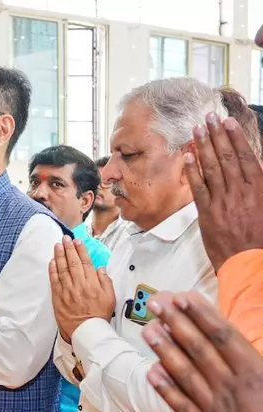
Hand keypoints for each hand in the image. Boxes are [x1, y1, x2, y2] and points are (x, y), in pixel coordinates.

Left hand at [48, 236, 114, 340]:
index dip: (81, 250)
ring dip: (59, 256)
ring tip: (57, 246)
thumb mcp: (110, 297)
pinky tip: (52, 262)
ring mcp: (67, 290)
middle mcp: (78, 284)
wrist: (86, 330)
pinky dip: (52, 270)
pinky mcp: (58, 297)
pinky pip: (54, 280)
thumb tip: (100, 269)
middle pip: (72, 262)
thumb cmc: (98, 315)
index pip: (85, 262)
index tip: (78, 242)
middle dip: (68, 249)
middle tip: (65, 239)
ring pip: (62, 269)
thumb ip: (105, 281)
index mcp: (92, 283)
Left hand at [142, 291, 262, 411]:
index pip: (224, 336)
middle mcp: (232, 388)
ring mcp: (216, 410)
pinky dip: (166, 389)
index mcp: (257, 374)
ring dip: (165, 350)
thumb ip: (261, 368)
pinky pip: (181, 406)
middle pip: (199, 350)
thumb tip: (244, 346)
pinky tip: (151, 372)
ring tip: (147, 330)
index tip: (182, 297)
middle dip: (176, 324)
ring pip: (185, 374)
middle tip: (155, 303)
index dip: (201, 314)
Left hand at [185, 113, 262, 269]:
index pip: (246, 156)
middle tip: (208, 117)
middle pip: (227, 157)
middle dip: (216, 135)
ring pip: (212, 168)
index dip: (235, 137)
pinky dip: (192, 171)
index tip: (227, 122)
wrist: (250, 262)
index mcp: (259, 189)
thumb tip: (251, 169)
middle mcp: (240, 191)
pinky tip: (187, 157)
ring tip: (196, 129)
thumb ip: (257, 188)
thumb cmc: (261, 238)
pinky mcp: (208, 214)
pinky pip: (198, 188)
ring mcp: (223, 201)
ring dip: (203, 147)